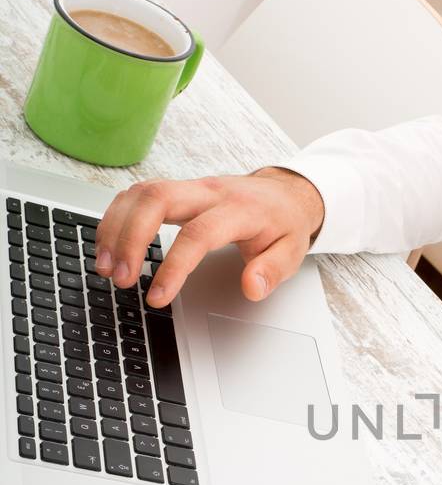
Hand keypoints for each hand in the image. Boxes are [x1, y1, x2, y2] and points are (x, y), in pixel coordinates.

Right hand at [93, 167, 325, 307]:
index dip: (174, 266)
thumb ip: (272, 270)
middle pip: (156, 199)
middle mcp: (209, 192)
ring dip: (115, 228)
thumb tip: (252, 287)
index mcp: (240, 209)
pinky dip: (116, 218)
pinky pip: (136, 195)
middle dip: (130, 238)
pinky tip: (107, 245)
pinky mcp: (175, 189)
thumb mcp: (292, 251)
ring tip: (106, 268)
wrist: (284, 192)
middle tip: (120, 278)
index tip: (157, 297)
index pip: (199, 234)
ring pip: (140, 193)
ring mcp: (189, 187)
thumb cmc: (284, 224)